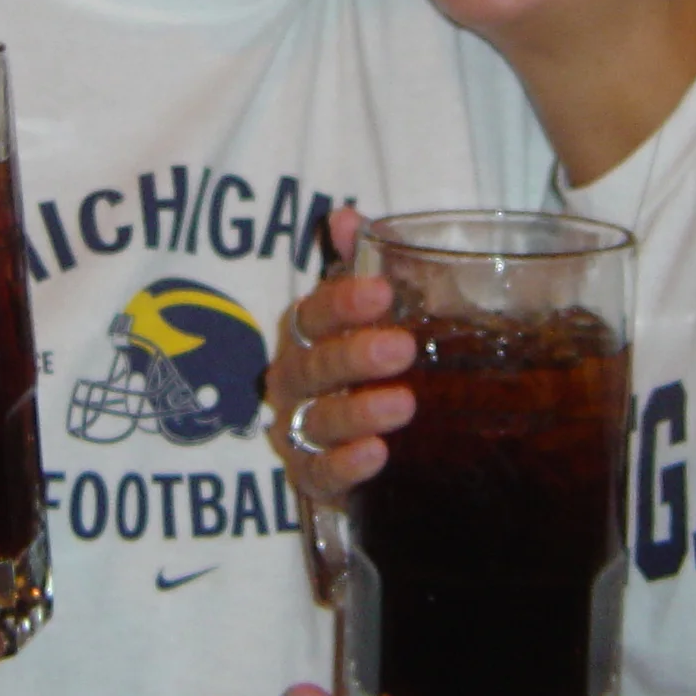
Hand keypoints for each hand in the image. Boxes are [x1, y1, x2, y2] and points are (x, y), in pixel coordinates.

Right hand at [265, 207, 418, 502]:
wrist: (369, 442)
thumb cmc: (371, 363)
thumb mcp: (377, 312)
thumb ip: (363, 263)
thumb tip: (345, 216)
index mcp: (306, 334)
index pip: (312, 314)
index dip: (342, 303)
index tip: (382, 293)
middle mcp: (293, 380)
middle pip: (312, 366)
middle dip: (353, 356)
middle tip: (401, 349)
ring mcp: (298, 432)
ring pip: (316, 420)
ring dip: (356, 412)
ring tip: (402, 405)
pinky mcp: (313, 479)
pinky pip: (319, 474)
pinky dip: (344, 465)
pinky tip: (375, 454)